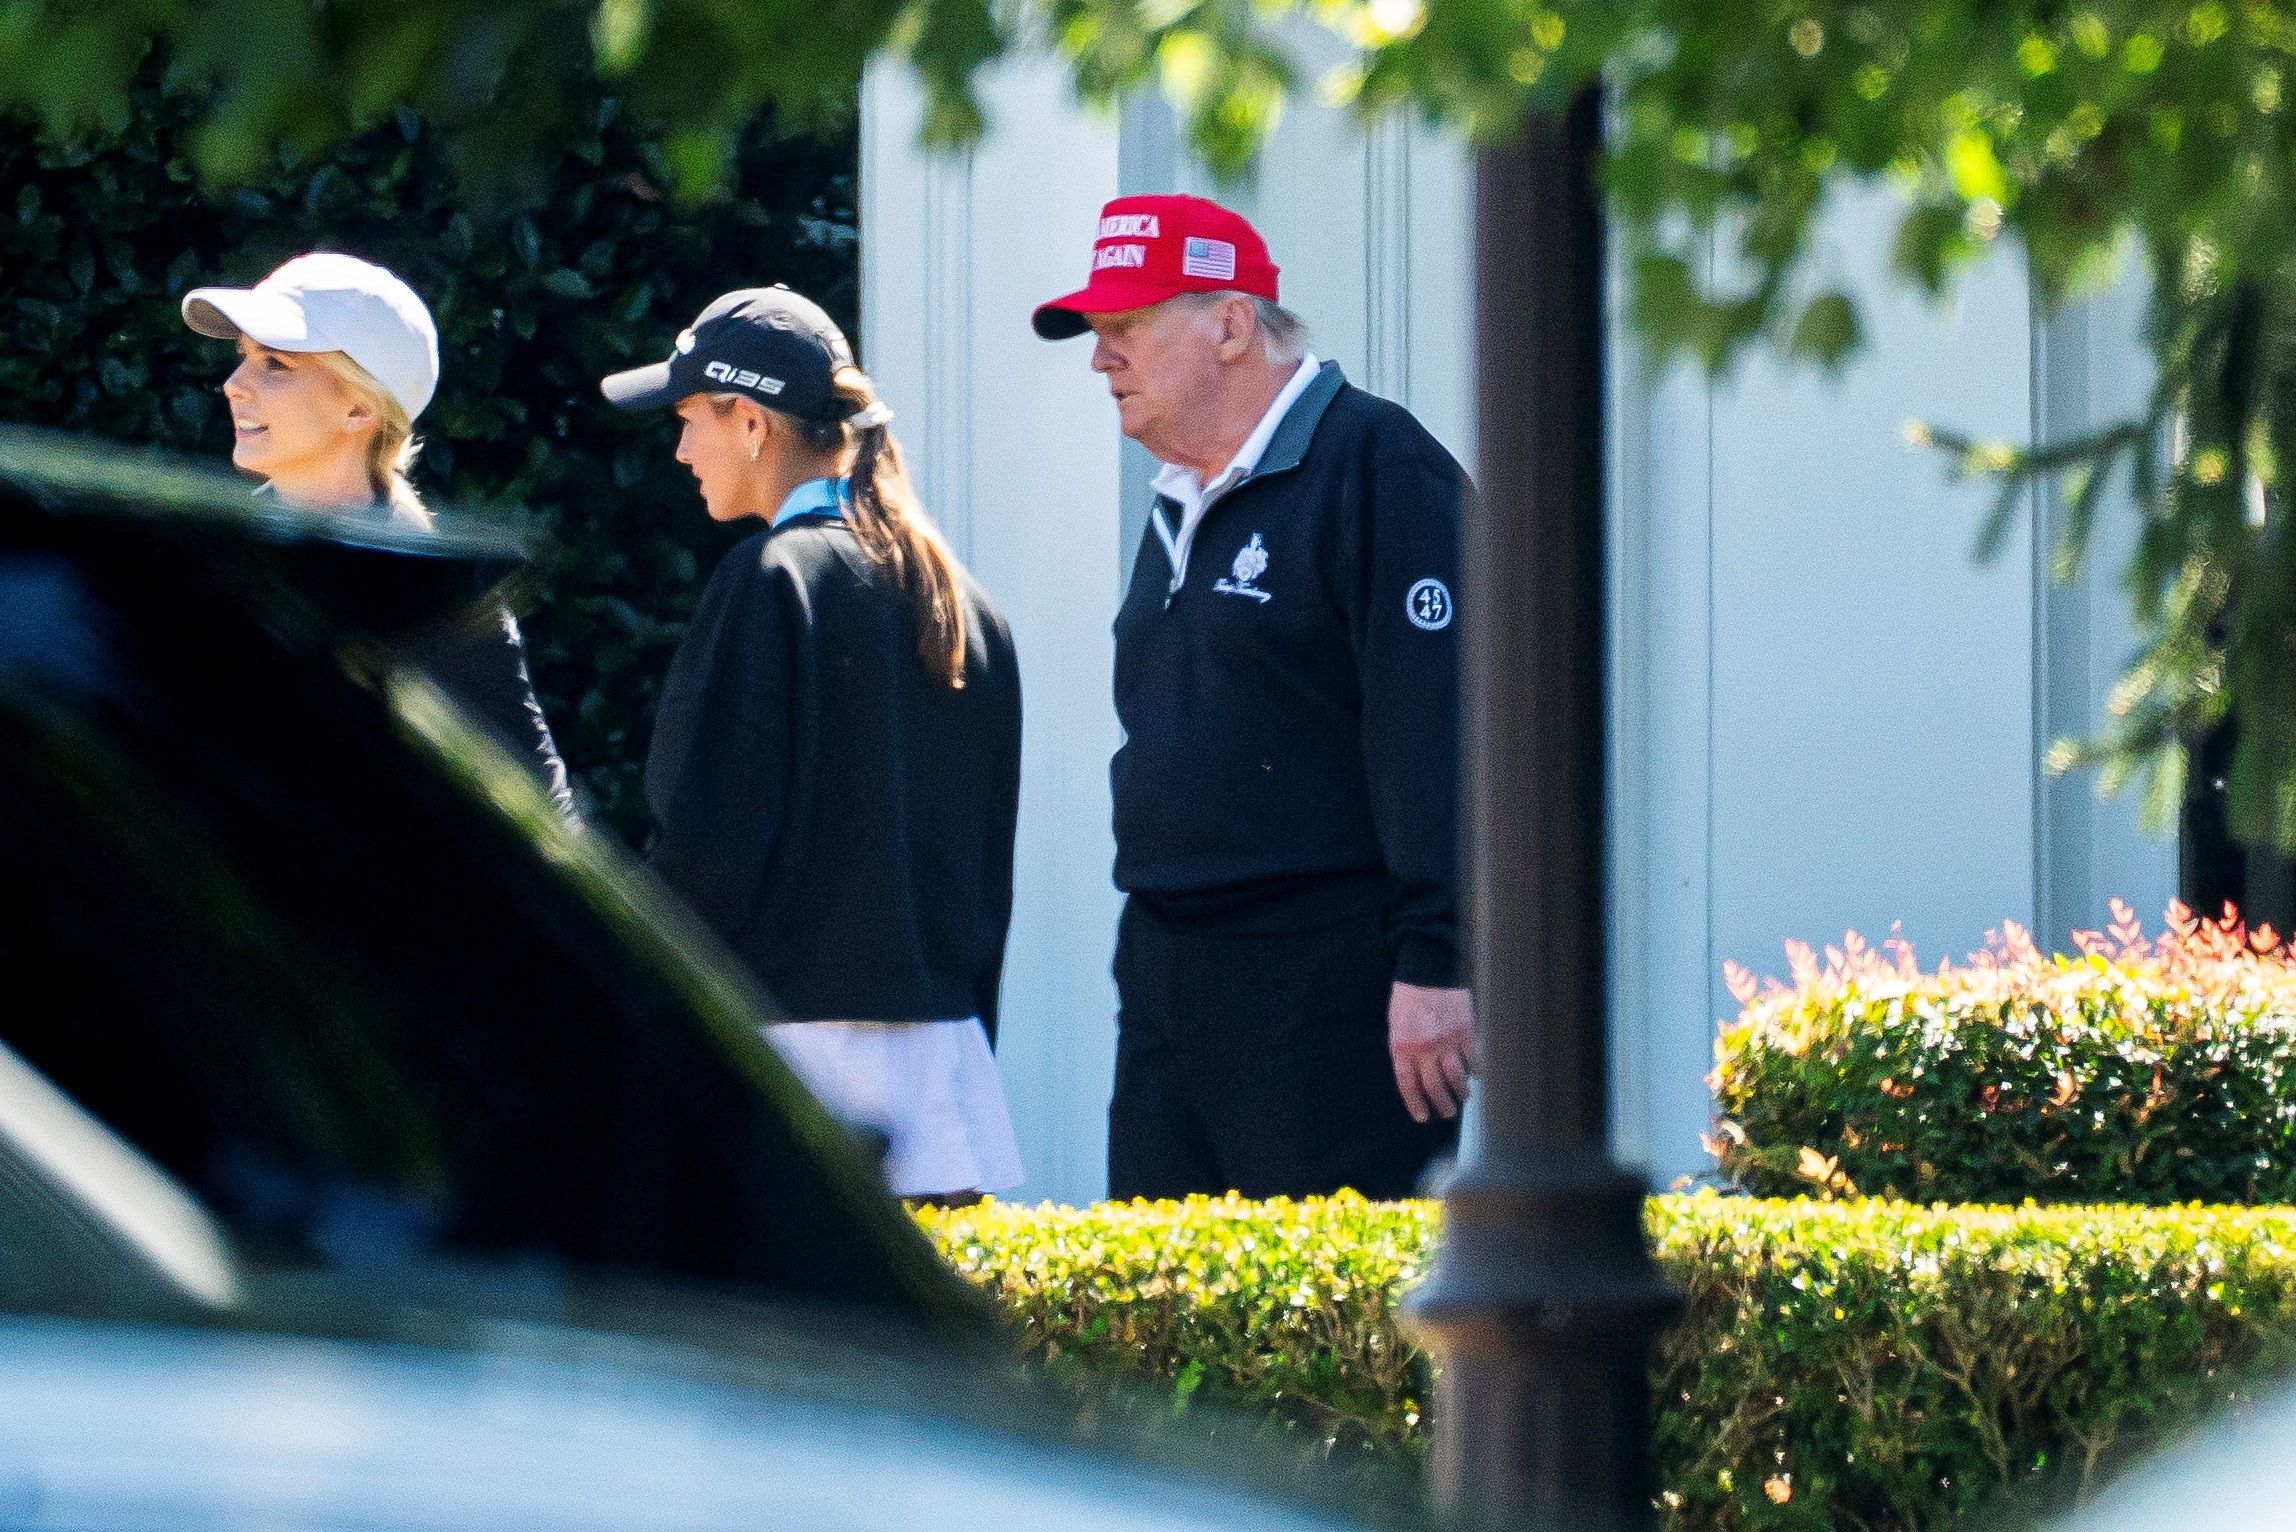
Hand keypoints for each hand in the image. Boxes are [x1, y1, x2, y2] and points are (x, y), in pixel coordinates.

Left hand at [1388, 982, 1476, 1122]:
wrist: (1428, 970)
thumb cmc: (1408, 997)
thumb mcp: (1395, 1025)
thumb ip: (1403, 1049)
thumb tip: (1413, 1073)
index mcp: (1403, 1047)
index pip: (1409, 1085)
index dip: (1415, 1104)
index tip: (1422, 1117)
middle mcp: (1425, 1048)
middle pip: (1434, 1086)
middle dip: (1441, 1104)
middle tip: (1446, 1114)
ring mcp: (1447, 1041)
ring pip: (1456, 1076)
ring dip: (1460, 1092)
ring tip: (1463, 1099)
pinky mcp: (1465, 1031)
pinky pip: (1472, 1058)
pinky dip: (1475, 1070)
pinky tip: (1477, 1077)